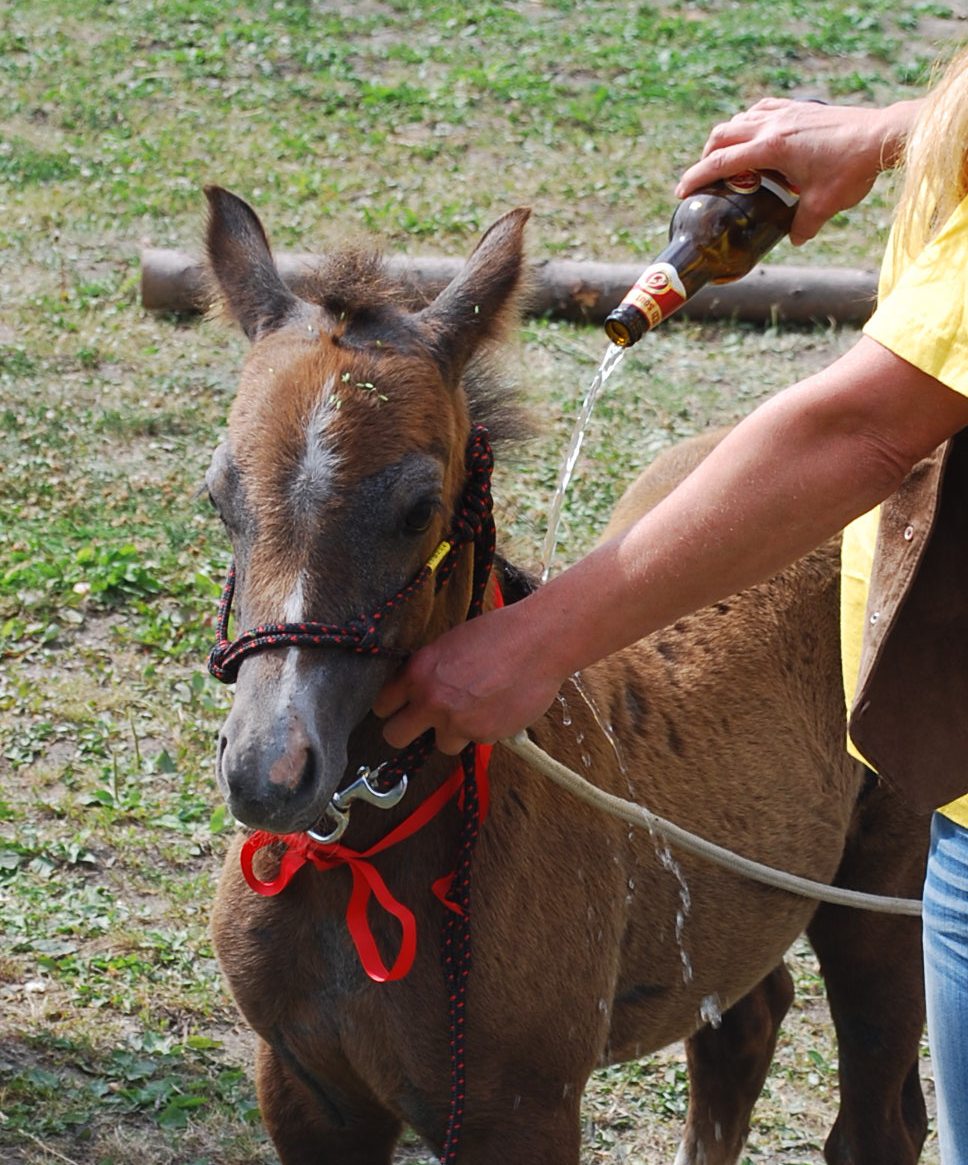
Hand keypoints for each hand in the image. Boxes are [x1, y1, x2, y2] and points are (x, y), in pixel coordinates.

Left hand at [373, 600, 564, 754]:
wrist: (540, 642)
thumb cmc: (499, 633)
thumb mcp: (450, 643)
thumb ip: (429, 671)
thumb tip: (419, 691)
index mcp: (418, 672)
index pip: (382, 704)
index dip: (392, 708)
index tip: (401, 709)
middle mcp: (431, 700)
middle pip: (395, 736)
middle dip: (408, 732)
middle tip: (423, 724)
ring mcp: (456, 722)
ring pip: (442, 745)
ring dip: (454, 733)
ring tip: (475, 709)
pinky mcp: (484, 736)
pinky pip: (476, 741)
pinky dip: (485, 730)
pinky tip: (498, 707)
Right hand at [675, 97, 920, 244]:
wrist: (881, 137)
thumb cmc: (851, 169)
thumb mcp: (823, 205)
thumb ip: (802, 225)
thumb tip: (793, 239)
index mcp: (770, 148)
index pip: (721, 162)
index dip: (696, 177)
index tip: (682, 191)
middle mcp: (772, 125)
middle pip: (722, 135)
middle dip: (706, 157)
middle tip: (704, 178)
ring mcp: (786, 113)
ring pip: (739, 119)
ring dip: (726, 138)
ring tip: (728, 159)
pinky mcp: (799, 108)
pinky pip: (762, 109)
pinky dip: (749, 122)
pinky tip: (755, 135)